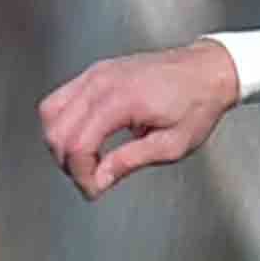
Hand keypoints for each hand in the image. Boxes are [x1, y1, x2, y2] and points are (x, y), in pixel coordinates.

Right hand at [40, 42, 244, 197]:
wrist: (208, 70)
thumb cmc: (198, 104)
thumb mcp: (173, 145)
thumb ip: (130, 161)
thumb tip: (99, 180)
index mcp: (120, 101)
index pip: (79, 144)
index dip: (81, 173)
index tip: (94, 190)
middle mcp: (101, 83)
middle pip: (57, 129)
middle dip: (68, 161)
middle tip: (91, 180)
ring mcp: (95, 74)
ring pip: (50, 111)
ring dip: (60, 142)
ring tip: (87, 162)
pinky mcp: (95, 72)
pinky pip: (61, 98)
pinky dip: (63, 122)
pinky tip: (85, 138)